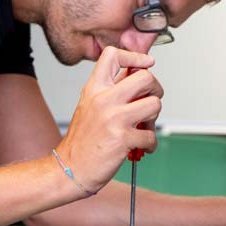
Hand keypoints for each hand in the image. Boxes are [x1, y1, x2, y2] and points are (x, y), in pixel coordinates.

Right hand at [56, 46, 161, 190]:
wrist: (69, 169)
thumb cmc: (82, 141)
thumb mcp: (89, 106)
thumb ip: (111, 90)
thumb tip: (135, 75)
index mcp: (94, 88)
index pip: (113, 55)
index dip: (135, 56)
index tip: (147, 63)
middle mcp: (104, 99)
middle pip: (145, 77)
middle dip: (156, 89)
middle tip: (150, 100)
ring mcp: (114, 118)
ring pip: (154, 104)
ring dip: (154, 118)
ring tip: (144, 127)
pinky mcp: (123, 138)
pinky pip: (151, 135)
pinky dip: (150, 143)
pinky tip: (141, 147)